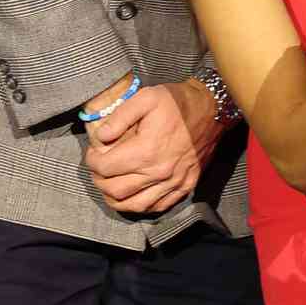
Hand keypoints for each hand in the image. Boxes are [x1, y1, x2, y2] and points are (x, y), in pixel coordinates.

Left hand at [83, 80, 218, 214]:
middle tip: (99, 168)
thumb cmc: (178, 102)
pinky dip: (140, 205)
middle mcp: (159, 172)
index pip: (105, 167)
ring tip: (110, 185)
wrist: (213, 109)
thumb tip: (101, 137)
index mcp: (146, 151)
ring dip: (116, 198)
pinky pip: (157, 207)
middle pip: (115, 191)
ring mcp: (173, 183)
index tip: (93, 153)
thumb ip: (119, 117)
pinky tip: (134, 195)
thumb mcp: (146, 97)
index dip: (92, 161)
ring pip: (134, 205)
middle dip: (99, 181)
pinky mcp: (185, 186)